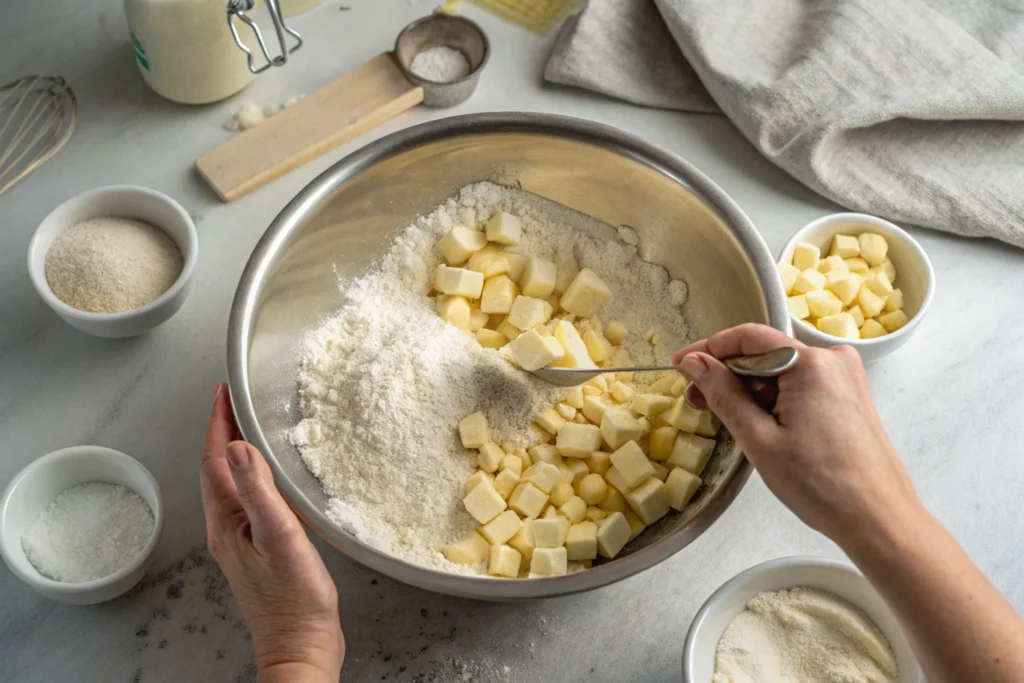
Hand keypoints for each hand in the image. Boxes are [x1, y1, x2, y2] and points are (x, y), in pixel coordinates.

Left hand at [200, 384, 343, 682]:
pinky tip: (272, 479)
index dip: (218, 422)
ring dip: (237, 453)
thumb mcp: (279, 536)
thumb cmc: (294, 599)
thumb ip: (259, 490)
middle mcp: (227, 529)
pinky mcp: (259, 551)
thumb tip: (240, 446)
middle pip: (217, 469)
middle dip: (223, 432)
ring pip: (231, 485)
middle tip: (234, 401)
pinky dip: (254, 478)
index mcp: (226, 521)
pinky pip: (248, 501)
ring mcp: (240, 541)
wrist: (301, 645)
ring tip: (249, 429)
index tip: (223, 391)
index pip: (215, 460)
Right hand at [673, 324, 921, 549]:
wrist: (878, 519)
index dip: (708, 349)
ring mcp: (844, 377)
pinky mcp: (849, 395)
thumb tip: (694, 363)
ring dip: (748, 388)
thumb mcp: (758, 439)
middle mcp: (833, 360)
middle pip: (765, 353)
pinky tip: (757, 423)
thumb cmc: (819, 485)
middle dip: (727, 374)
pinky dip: (773, 398)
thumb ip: (723, 394)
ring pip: (781, 370)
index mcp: (811, 364)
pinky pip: (800, 384)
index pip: (749, 337)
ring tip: (724, 418)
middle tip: (695, 400)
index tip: (679, 364)